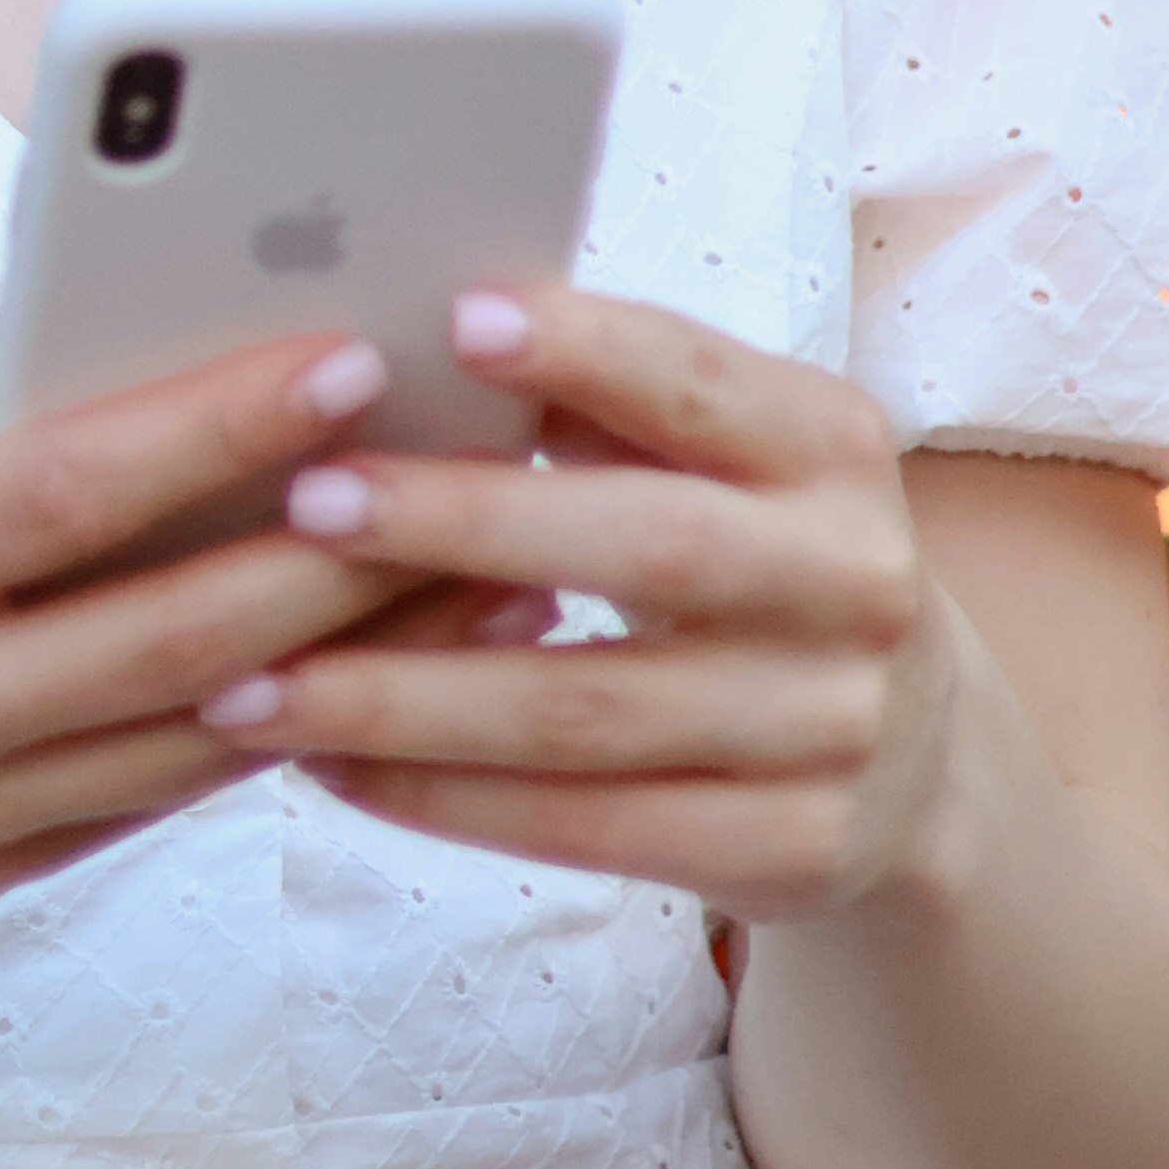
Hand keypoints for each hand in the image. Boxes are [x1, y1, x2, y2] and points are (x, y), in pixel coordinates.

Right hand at [0, 302, 430, 944]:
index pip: (55, 499)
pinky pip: (154, 801)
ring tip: (501, 576)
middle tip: (482, 464)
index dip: (209, 430)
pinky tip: (375, 673)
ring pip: (192, 734)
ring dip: (355, 659)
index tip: (340, 353)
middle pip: (167, 632)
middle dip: (341, 544)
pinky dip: (271, 738)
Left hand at [190, 283, 974, 919]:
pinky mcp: (791, 847)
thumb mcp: (721, 466)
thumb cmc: (748, 560)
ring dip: (404, 698)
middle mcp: (854, 581)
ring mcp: (830, 728)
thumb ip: (598, 408)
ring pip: (587, 713)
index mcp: (833, 448)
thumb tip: (404, 336)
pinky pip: (589, 827)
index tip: (453, 321)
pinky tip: (330, 770)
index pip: (702, 384)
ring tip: (253, 683)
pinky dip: (444, 800)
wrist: (915, 757)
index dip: (588, 351)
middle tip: (304, 503)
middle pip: (644, 548)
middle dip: (463, 523)